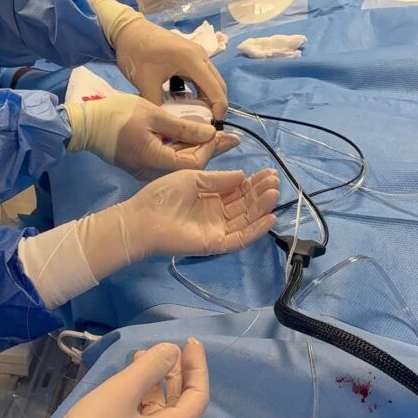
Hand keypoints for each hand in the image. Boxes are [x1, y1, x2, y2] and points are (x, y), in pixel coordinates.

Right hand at [0, 340, 208, 417]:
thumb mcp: (124, 390)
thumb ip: (151, 367)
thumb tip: (172, 351)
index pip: (197, 397)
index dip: (197, 367)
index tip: (189, 341)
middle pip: (181, 403)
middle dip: (177, 372)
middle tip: (169, 345)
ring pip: (160, 407)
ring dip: (156, 380)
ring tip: (141, 354)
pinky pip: (144, 414)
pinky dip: (142, 392)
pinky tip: (127, 377)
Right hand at [65, 93, 237, 180]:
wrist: (83, 124)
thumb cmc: (117, 115)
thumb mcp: (153, 114)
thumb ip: (183, 127)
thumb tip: (212, 134)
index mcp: (156, 161)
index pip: (194, 162)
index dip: (211, 148)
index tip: (224, 134)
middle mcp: (151, 172)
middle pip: (188, 165)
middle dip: (208, 150)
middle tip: (230, 137)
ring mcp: (143, 170)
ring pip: (177, 164)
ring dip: (195, 150)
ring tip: (214, 137)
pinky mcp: (138, 165)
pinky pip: (165, 161)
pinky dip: (180, 150)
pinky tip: (190, 140)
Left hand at [115, 17, 227, 118]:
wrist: (127, 30)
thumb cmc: (136, 53)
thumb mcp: (144, 82)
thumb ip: (157, 105)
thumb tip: (166, 126)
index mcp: (192, 60)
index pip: (215, 89)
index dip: (218, 109)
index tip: (213, 127)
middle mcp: (200, 56)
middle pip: (218, 85)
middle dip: (216, 105)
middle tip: (207, 125)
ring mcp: (196, 54)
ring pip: (211, 80)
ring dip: (208, 98)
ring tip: (198, 117)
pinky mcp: (190, 56)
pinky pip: (201, 76)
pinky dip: (199, 90)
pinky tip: (188, 102)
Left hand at [120, 168, 279, 260]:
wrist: (142, 219)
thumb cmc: (163, 195)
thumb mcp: (192, 178)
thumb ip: (217, 179)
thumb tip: (242, 175)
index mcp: (210, 197)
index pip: (238, 190)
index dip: (253, 182)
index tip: (269, 173)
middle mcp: (216, 214)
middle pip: (245, 204)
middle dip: (261, 192)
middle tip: (275, 181)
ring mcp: (217, 229)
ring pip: (246, 219)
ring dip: (261, 208)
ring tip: (274, 193)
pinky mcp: (215, 244)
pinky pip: (239, 239)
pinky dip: (255, 231)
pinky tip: (269, 219)